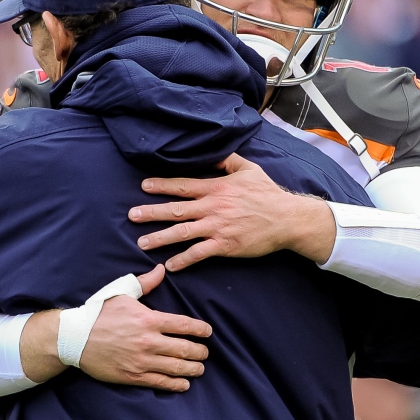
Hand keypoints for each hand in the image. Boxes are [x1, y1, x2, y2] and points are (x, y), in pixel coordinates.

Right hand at [78, 264, 212, 391]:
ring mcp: (141, 360)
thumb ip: (145, 283)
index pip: (184, 325)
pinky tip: (184, 383)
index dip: (201, 330)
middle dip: (200, 352)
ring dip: (193, 369)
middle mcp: (148, 341)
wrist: (74, 338)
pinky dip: (176, 384)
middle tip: (205, 353)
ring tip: (199, 368)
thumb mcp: (121, 293)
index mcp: (148, 319)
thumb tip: (161, 269)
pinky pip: (161, 382)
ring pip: (176, 367)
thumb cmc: (98, 313)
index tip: (208, 332)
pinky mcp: (133, 376)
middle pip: (185, 348)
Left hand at [128, 154, 335, 269]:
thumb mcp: (249, 169)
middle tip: (132, 216)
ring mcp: (218, 227)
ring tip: (142, 242)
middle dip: (152, 212)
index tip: (143, 186)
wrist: (287, 219)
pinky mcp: (225, 246)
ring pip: (182, 232)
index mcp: (217, 188)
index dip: (161, 185)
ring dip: (160, 238)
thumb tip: (213, 155)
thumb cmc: (268, 193)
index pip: (183, 185)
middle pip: (176, 209)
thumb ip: (228, 161)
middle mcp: (213, 207)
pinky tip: (171, 265)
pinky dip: (184, 260)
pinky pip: (199, 253)